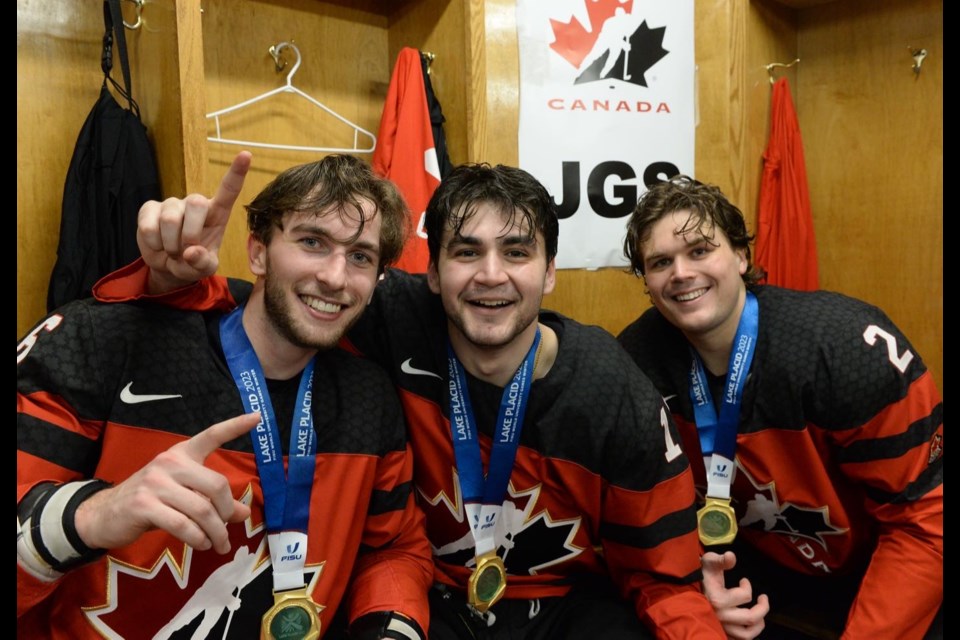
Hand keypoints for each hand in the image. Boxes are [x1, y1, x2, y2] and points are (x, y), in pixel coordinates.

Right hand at [74, 411, 260, 554]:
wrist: (105, 514)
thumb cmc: (151, 501)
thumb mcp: (183, 494)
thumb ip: (212, 499)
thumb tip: (244, 512)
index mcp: (182, 453)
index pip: (211, 435)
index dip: (235, 426)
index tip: (257, 417)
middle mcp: (170, 462)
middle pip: (216, 486)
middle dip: (227, 512)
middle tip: (228, 529)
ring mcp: (156, 482)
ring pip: (202, 510)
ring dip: (215, 532)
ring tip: (218, 544)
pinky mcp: (145, 505)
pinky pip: (183, 525)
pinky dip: (198, 538)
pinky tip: (200, 543)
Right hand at [137, 151, 251, 293]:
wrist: (167, 267)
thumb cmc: (193, 262)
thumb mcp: (204, 268)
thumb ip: (203, 264)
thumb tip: (191, 252)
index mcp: (216, 214)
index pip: (228, 191)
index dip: (236, 173)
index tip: (246, 154)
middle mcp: (195, 204)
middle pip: (196, 203)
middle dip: (191, 233)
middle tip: (186, 251)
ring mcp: (171, 203)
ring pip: (171, 218)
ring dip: (171, 244)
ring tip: (172, 250)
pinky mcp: (149, 208)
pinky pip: (149, 225)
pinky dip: (154, 243)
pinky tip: (157, 245)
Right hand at [702, 551, 768, 639]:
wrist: (684, 587)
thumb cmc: (700, 573)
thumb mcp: (709, 562)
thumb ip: (721, 560)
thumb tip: (731, 556)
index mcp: (717, 599)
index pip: (745, 596)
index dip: (748, 586)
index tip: (744, 580)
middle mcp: (720, 616)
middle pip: (751, 618)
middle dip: (763, 608)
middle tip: (764, 598)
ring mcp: (720, 626)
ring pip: (746, 635)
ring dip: (758, 626)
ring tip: (760, 616)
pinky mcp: (720, 631)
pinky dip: (747, 634)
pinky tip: (749, 625)